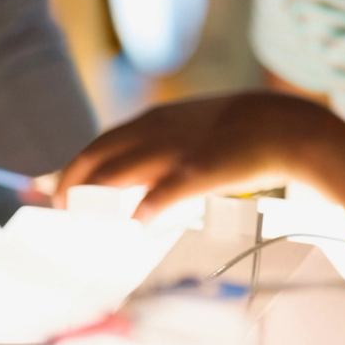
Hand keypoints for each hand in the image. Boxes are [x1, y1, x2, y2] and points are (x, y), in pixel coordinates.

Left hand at [55, 91, 344, 219]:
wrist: (286, 128)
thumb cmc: (245, 133)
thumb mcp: (198, 127)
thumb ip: (169, 146)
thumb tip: (148, 179)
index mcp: (158, 120)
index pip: (102, 141)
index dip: (78, 164)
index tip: (64, 185)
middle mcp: (158, 132)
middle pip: (97, 156)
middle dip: (72, 181)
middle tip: (59, 206)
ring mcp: (175, 153)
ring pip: (116, 173)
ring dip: (93, 196)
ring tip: (80, 218)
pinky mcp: (196, 173)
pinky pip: (159, 195)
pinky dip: (143, 210)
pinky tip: (136, 223)